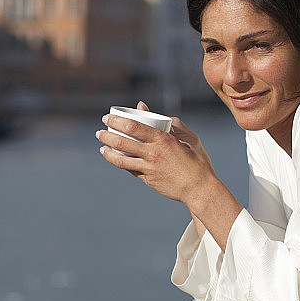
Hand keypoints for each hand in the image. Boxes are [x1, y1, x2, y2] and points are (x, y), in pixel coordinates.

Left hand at [96, 102, 213, 204]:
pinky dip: (120, 163)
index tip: (107, 118)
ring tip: (102, 147)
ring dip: (108, 152)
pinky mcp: (148, 180)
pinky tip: (115, 159)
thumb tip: (153, 112)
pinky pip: (130, 170)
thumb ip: (173, 124)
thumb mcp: (189, 139)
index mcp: (162, 139)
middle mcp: (152, 153)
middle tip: (100, 131)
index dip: (117, 121)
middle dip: (106, 135)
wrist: (199, 188)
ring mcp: (149, 168)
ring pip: (120, 160)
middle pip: (122, 142)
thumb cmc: (197, 161)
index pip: (133, 127)